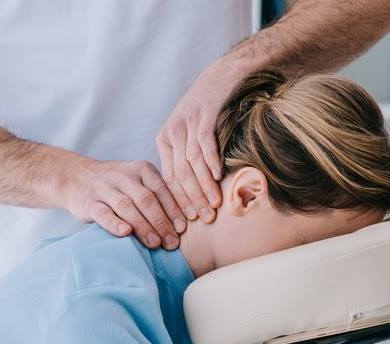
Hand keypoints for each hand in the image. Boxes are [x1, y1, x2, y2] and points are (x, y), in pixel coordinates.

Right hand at [62, 160, 186, 248]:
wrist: (75, 176)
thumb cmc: (117, 186)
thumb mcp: (138, 182)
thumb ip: (158, 196)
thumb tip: (184, 224)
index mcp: (142, 170)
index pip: (162, 190)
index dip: (174, 209)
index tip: (184, 228)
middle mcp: (124, 177)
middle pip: (146, 199)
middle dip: (162, 222)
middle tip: (173, 243)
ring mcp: (104, 188)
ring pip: (127, 207)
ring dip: (143, 226)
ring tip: (155, 244)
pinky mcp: (88, 202)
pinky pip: (103, 213)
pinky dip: (115, 223)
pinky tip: (126, 234)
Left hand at [156, 61, 248, 223]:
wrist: (223, 77)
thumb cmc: (209, 111)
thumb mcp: (190, 134)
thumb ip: (187, 159)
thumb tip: (193, 194)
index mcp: (165, 140)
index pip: (169, 177)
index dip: (179, 201)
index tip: (189, 221)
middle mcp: (173, 131)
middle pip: (180, 172)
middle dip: (192, 199)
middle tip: (204, 218)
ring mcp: (188, 122)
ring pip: (192, 161)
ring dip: (203, 185)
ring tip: (214, 204)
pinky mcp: (204, 113)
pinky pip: (205, 141)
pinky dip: (211, 160)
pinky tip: (217, 176)